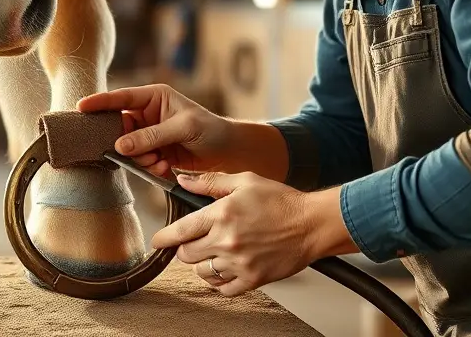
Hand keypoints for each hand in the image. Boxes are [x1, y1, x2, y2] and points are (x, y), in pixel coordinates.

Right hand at [76, 83, 237, 176]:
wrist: (229, 152)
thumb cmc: (210, 130)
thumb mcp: (183, 129)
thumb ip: (152, 136)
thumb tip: (121, 145)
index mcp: (154, 97)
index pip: (121, 98)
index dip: (100, 103)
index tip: (81, 108)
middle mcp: (148, 114)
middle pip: (120, 127)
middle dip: (125, 144)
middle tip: (134, 154)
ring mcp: (150, 134)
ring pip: (128, 148)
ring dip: (141, 159)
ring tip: (160, 162)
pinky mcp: (154, 152)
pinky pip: (140, 162)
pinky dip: (150, 168)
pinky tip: (167, 169)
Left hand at [151, 171, 356, 295]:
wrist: (312, 224)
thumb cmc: (282, 201)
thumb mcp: (244, 181)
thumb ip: (210, 181)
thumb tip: (184, 180)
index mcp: (222, 214)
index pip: (180, 231)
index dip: (164, 237)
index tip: (158, 240)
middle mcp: (227, 240)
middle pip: (186, 255)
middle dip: (185, 249)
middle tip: (194, 243)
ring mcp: (239, 263)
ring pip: (202, 273)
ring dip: (202, 265)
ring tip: (214, 254)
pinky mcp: (252, 279)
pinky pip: (223, 289)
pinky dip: (219, 282)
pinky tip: (225, 269)